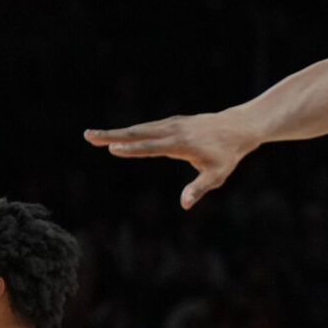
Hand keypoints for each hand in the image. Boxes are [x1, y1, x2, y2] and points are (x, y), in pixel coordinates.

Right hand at [84, 113, 253, 209]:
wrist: (239, 127)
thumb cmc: (227, 154)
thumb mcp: (216, 175)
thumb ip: (198, 189)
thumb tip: (184, 205)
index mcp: (180, 144)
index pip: (151, 147)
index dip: (132, 149)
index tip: (111, 148)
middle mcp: (173, 130)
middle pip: (138, 132)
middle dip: (112, 135)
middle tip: (88, 136)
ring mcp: (172, 124)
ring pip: (141, 128)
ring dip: (117, 132)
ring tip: (94, 136)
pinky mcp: (174, 122)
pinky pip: (148, 127)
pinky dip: (131, 131)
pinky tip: (119, 136)